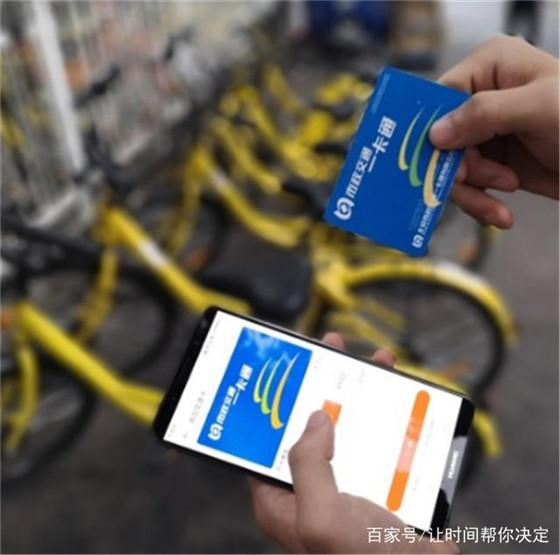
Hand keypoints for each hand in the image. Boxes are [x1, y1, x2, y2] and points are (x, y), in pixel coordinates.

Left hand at [248, 333, 457, 553]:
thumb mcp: (322, 518)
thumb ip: (308, 466)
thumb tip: (315, 419)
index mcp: (283, 500)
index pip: (268, 440)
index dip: (275, 404)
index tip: (289, 369)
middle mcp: (311, 491)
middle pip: (310, 426)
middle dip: (322, 386)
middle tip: (332, 350)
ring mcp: (347, 486)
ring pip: (348, 429)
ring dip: (361, 394)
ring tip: (374, 363)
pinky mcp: (379, 485)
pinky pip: (380, 443)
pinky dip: (390, 418)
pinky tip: (401, 396)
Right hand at [429, 35, 558, 227]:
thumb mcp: (538, 108)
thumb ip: (485, 113)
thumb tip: (435, 134)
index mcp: (490, 67)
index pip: (440, 97)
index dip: (435, 131)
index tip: (442, 159)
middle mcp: (480, 99)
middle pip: (442, 140)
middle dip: (462, 170)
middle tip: (487, 183)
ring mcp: (485, 134)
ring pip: (451, 168)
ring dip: (473, 193)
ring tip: (500, 208)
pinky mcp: (491, 163)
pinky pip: (467, 187)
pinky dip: (480, 204)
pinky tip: (500, 214)